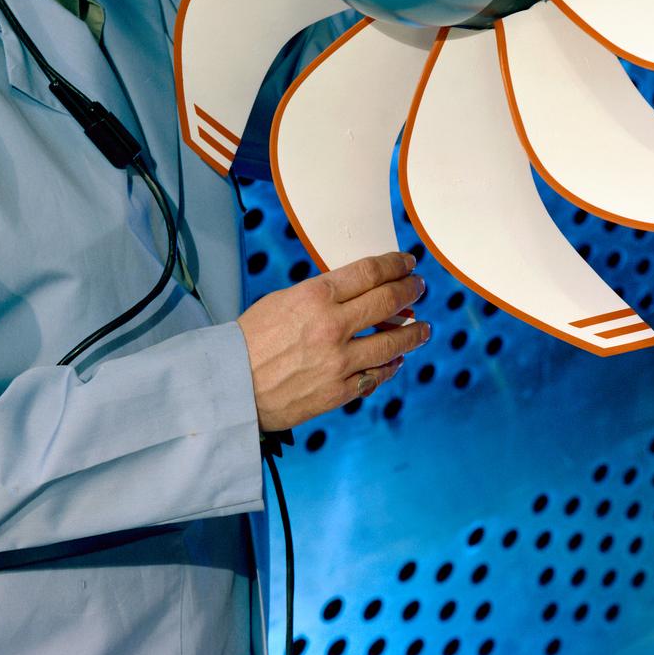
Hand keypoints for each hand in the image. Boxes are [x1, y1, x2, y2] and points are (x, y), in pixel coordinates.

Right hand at [237, 251, 430, 430]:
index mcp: (316, 296)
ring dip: (414, 333)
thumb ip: (322, 296)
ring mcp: (339, 361)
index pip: (370, 272)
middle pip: (389, 301)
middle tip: (419, 287)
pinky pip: (376, 375)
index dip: (395, 264)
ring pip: (393, 342)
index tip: (407, 263)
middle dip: (411, 291)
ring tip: (423, 328)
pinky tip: (396, 359)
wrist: (229, 387)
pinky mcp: (338, 391)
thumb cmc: (249, 340)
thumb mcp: (283, 301)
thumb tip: (358, 292)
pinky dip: (390, 365)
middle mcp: (332, 326)